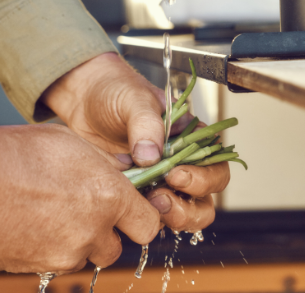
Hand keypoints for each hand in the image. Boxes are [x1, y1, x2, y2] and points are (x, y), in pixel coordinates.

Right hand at [0, 124, 159, 274]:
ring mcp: (66, 252)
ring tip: (62, 214)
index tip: (134, 209)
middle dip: (112, 232)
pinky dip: (58, 248)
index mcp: (111, 196)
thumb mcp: (74, 144)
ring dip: (84, 241)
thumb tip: (126, 169)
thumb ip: (107, 162)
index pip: (149, 223)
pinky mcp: (41, 266)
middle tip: (94, 211)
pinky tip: (42, 224)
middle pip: (119, 246)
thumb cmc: (23, 154)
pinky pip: (61, 262)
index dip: (143, 216)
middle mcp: (94, 229)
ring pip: (89, 254)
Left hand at [41, 52, 230, 232]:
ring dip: (172, 218)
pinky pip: (149, 217)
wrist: (82, 100)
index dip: (203, 177)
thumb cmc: (116, 92)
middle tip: (161, 199)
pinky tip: (126, 208)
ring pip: (184, 213)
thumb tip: (151, 157)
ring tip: (147, 208)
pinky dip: (143, 219)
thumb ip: (147, 124)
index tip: (175, 175)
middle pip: (205, 197)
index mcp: (191, 137)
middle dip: (190, 206)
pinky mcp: (136, 195)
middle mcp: (181, 163)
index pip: (215, 164)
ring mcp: (159, 182)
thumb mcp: (135, 99)